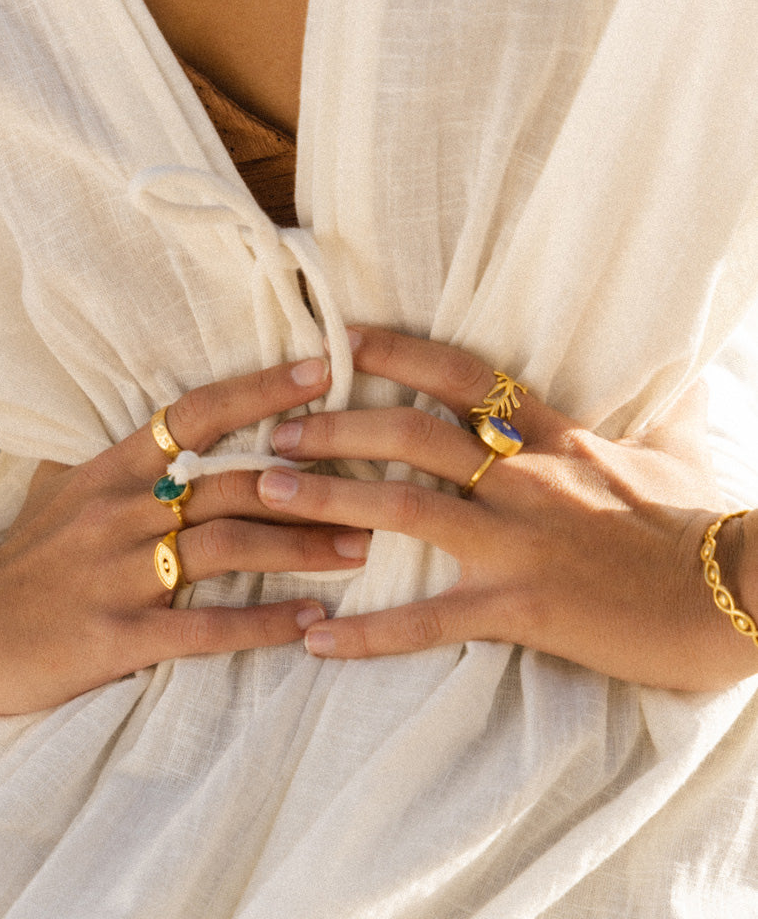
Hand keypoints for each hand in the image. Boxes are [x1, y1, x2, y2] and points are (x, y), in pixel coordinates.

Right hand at [0, 357, 370, 713]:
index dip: (260, 389)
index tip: (322, 367)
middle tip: (380, 488)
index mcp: (109, 470)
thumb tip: (184, 441)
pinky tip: (312, 624)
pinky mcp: (113, 636)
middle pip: (230, 484)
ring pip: (227, 547)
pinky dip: (261, 624)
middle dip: (311, 486)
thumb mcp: (64, 495)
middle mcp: (117, 511)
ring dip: (301, 548)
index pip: (193, 413)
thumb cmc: (22, 563)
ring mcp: (114, 574)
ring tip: (362, 551)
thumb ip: (124, 469)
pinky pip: (202, 628)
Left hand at [256, 327, 757, 690]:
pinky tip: (314, 639)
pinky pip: (428, 619)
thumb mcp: (648, 451)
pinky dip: (366, 632)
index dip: (394, 350)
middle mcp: (526, 478)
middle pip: (410, 436)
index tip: (338, 336)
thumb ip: (595, 425)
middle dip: (335, 427)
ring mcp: (520, 542)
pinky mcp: (521, 607)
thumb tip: (582, 397)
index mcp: (552, 437)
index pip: (461, 376)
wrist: (746, 592)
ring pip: (404, 510)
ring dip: (327, 502)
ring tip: (265, 496)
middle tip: (274, 431)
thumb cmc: (697, 521)